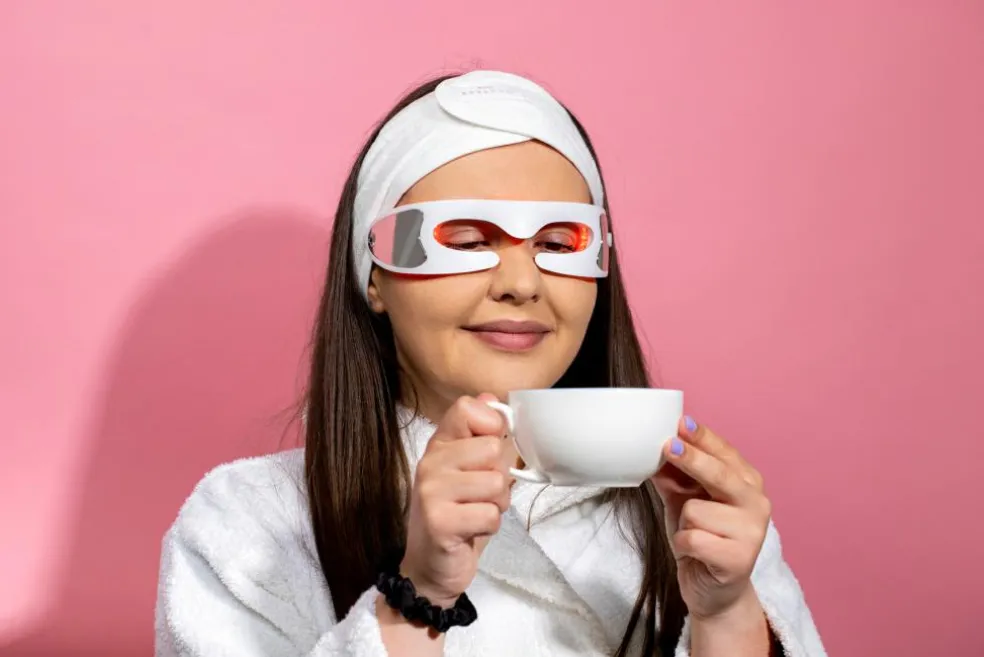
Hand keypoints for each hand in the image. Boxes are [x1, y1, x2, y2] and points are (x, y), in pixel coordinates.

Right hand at [400, 394, 516, 607]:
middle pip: (491, 448)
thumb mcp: (472, 472)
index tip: (489, 452)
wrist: (431, 569)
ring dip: (496, 504)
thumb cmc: (458, 517)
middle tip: (482, 495)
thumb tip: (492, 399)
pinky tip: (470, 531)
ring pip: (495, 482)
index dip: (491, 425)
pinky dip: (490, 526)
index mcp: (439, 445)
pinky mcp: (439, 522)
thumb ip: (483, 438)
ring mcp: (431, 491)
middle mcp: (430, 462)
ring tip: (476, 513)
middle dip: (500, 477)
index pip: (467, 408)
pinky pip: (490, 514)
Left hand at [651, 417, 771, 620]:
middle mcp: (756, 503)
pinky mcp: (739, 560)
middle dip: (691, 459)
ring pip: (696, 509)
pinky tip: (694, 553)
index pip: (724, 452)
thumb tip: (653, 450)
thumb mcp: (683, 502)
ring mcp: (752, 532)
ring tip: (694, 536)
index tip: (680, 423)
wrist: (714, 592)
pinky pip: (693, 538)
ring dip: (683, 523)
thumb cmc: (701, 539)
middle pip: (718, 474)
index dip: (702, 438)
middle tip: (668, 446)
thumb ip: (673, 476)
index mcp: (747, 483)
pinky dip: (683, 545)